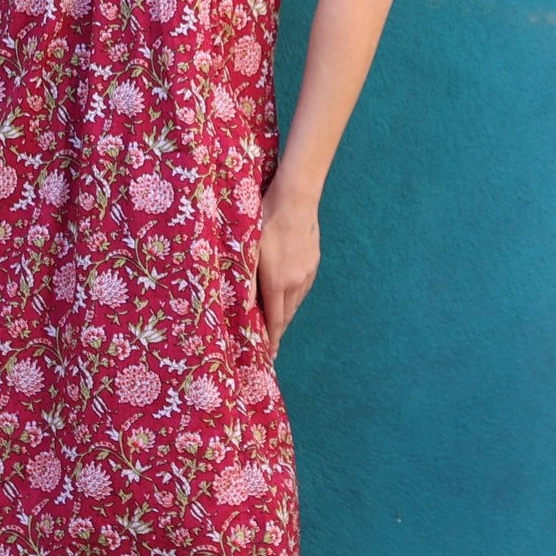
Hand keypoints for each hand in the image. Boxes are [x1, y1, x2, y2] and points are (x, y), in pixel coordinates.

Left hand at [246, 180, 320, 356]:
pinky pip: (303, 288)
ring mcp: (308, 272)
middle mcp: (296, 282)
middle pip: (287, 315)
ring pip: (296, 301)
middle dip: (278, 330)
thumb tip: (241, 308)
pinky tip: (287, 294)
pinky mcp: (314, 261)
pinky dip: (293, 297)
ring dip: (286, 313)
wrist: (296, 198)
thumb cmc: (265, 221)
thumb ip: (246, 282)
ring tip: (276, 322)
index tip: (270, 356)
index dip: (272, 340)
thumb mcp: (248, 250)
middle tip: (269, 344)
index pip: (275, 321)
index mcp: (277, 282)